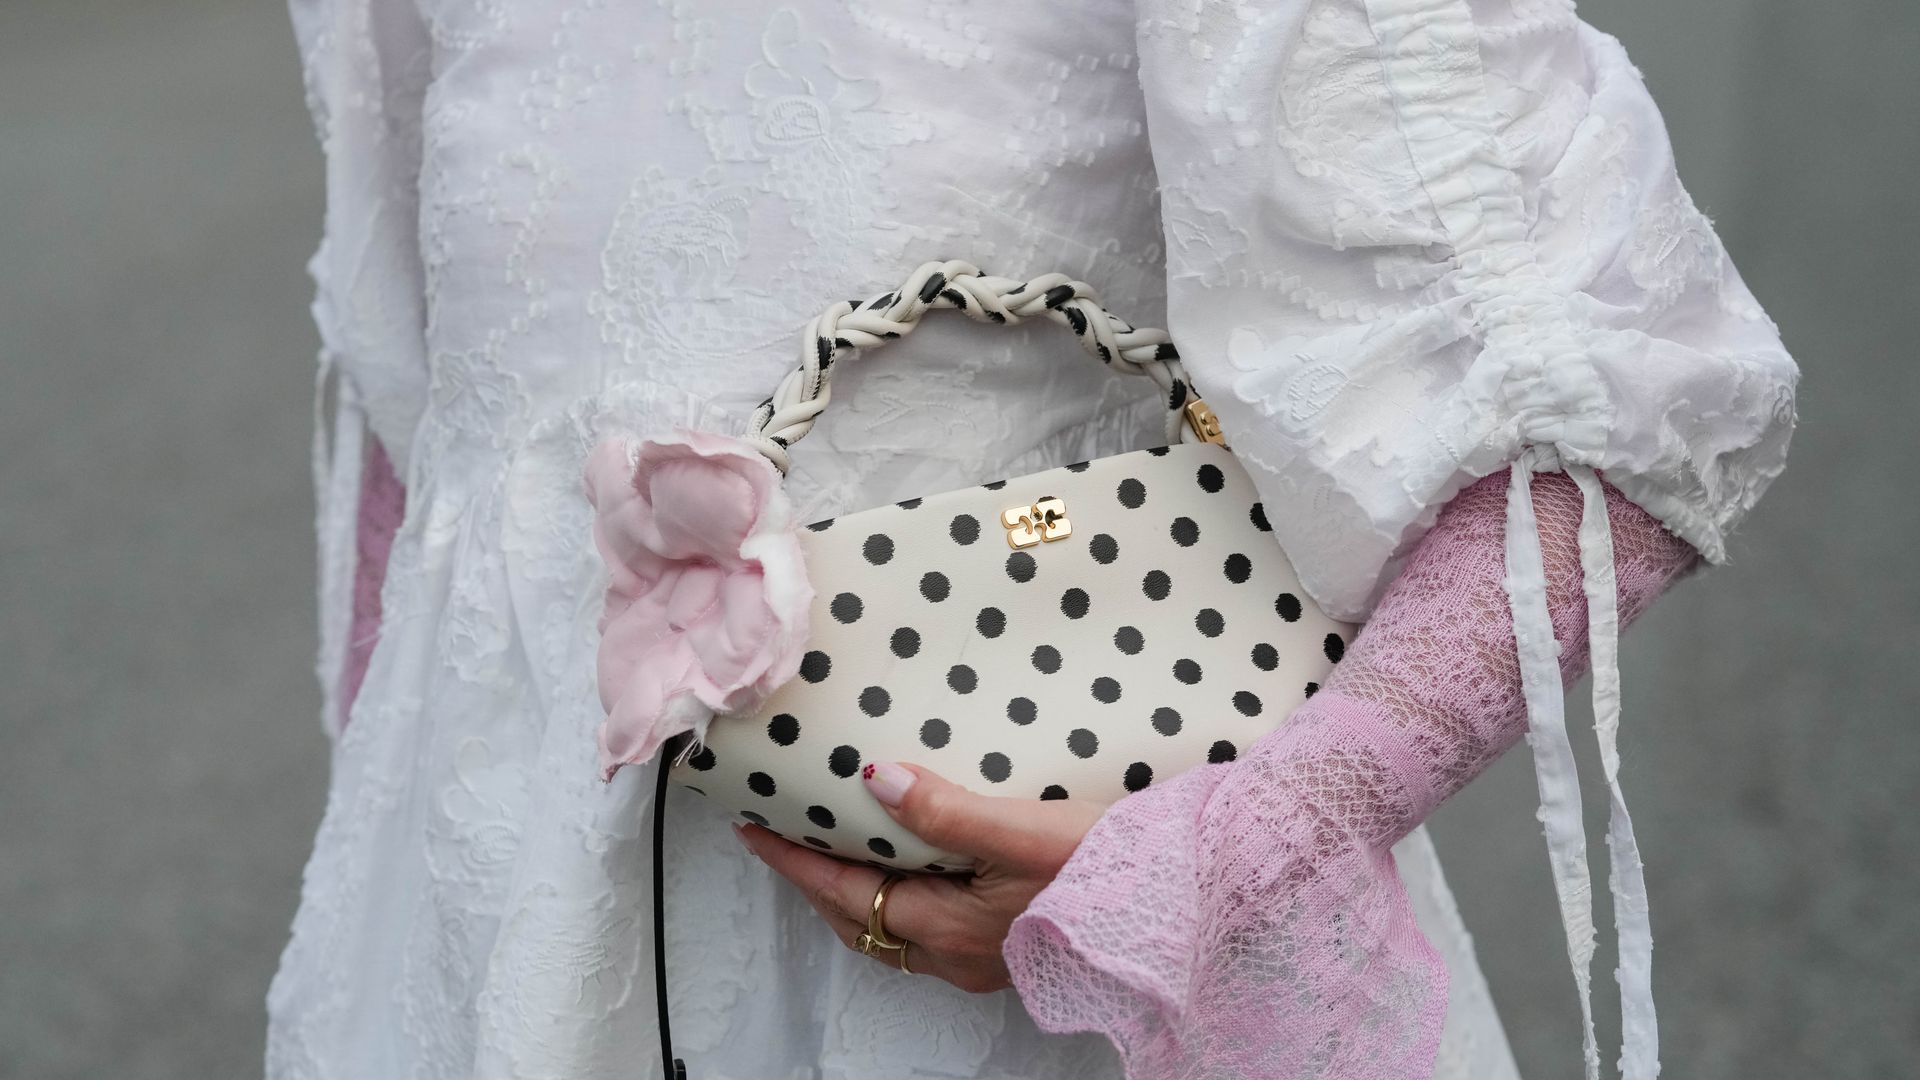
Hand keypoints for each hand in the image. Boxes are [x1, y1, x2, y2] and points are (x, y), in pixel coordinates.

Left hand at [734, 761, 1104, 992]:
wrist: (1182, 903)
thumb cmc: (1108, 867)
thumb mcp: (1021, 829)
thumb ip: (945, 809)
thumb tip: (877, 779)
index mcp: (948, 928)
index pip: (844, 892)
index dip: (794, 862)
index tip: (755, 831)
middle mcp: (960, 955)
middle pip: (861, 921)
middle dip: (818, 882)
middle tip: (787, 838)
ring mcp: (987, 959)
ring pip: (896, 930)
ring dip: (859, 893)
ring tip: (842, 848)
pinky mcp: (1014, 948)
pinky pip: (932, 928)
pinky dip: (902, 897)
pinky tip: (919, 865)